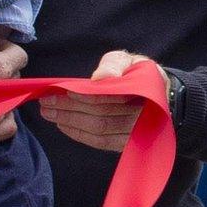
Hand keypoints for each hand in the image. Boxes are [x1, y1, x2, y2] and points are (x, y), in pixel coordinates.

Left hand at [40, 49, 166, 151]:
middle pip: (101, 116)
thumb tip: (100, 78)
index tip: (61, 90)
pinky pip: (102, 143)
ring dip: (70, 122)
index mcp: (144, 90)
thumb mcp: (130, 61)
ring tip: (49, 113)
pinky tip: (63, 126)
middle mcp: (143, 115)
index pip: (109, 97)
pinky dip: (80, 134)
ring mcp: (136, 133)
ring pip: (99, 131)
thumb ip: (115, 64)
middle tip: (46, 103)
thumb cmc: (138, 75)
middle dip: (69, 110)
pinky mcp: (128, 145)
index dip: (84, 95)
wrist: (161, 96)